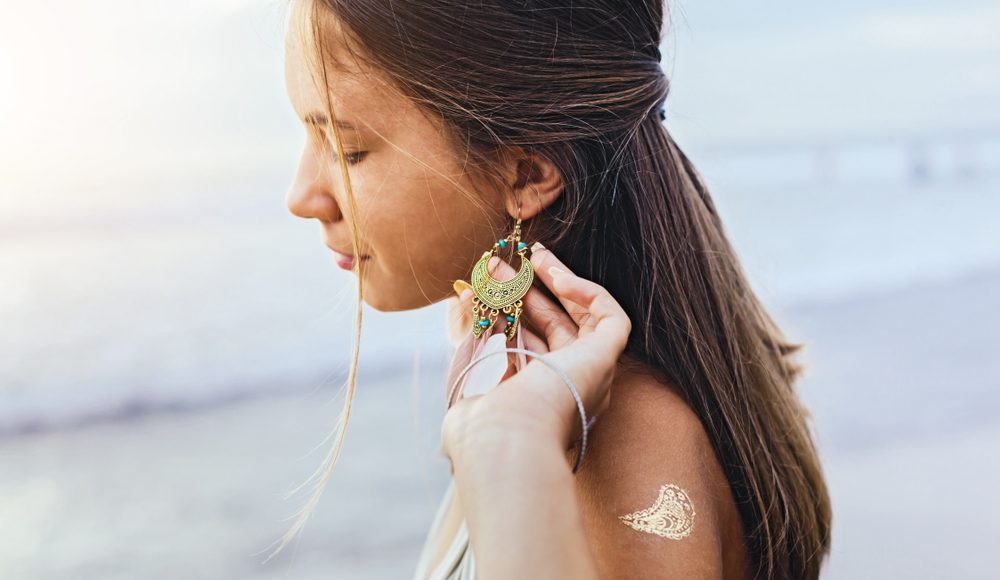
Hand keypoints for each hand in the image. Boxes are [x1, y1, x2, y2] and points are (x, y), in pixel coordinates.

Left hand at [442, 241, 632, 469]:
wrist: (507, 442)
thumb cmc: (482, 422)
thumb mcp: (468, 370)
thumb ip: (471, 337)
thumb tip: (466, 296)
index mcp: (537, 402)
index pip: (528, 345)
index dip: (509, 312)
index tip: (487, 287)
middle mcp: (569, 390)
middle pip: (551, 327)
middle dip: (526, 291)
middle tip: (503, 263)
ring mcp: (591, 376)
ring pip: (578, 319)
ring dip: (554, 283)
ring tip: (531, 255)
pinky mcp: (607, 361)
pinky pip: (610, 318)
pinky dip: (587, 292)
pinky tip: (557, 275)